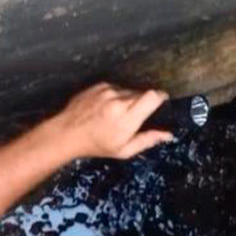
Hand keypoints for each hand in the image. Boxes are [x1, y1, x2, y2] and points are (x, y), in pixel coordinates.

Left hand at [48, 83, 173, 159]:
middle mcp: (118, 101)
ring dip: (129, 100)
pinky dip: (116, 96)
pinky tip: (107, 108)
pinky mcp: (100, 85)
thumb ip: (147, 140)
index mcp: (126, 119)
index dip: (160, 97)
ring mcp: (108, 91)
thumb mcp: (124, 150)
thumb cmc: (96, 145)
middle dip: (143, 103)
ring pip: (130, 90)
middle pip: (143, 93)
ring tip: (117, 114)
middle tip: (135, 116)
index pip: (152, 97)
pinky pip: (117, 88)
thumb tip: (167, 135)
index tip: (162, 101)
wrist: (68, 133)